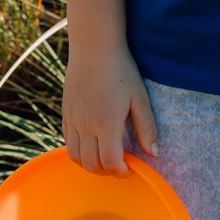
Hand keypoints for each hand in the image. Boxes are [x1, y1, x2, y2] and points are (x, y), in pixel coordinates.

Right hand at [62, 43, 156, 174]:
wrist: (94, 47)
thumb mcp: (140, 98)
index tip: (131, 167)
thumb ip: (147, 128)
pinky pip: (68, 141)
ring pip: (75, 156)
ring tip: (105, 158)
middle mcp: (85, 125)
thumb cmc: (121, 70)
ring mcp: (73, 119)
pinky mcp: (66, 113)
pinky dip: (79, 150)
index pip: (111, 162)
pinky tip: (92, 143)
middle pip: (91, 164)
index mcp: (106, 124)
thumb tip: (154, 153)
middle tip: (120, 165)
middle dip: (107, 171)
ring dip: (90, 164)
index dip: (122, 172)